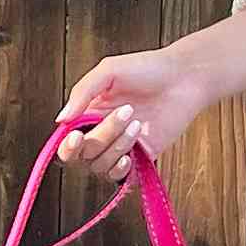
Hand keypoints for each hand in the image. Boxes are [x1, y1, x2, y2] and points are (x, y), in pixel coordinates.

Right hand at [55, 46, 216, 182]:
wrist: (185, 78)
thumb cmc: (148, 68)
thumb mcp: (108, 71)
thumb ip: (82, 93)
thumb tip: (61, 120)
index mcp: (88, 112)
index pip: (67, 140)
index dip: (68, 144)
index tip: (77, 136)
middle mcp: (100, 132)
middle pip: (85, 153)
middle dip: (103, 135)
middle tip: (127, 111)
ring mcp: (120, 146)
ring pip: (101, 165)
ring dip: (117, 146)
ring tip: (138, 123)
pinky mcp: (140, 157)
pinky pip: (119, 177)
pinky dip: (120, 169)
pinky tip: (131, 154)